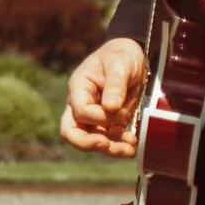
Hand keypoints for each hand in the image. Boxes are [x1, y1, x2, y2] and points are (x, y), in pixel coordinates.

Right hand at [61, 38, 148, 155]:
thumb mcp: (120, 63)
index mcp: (79, 87)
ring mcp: (94, 116)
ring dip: (109, 149)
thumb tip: (110, 108)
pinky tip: (132, 143)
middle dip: (87, 143)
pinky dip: (120, 146)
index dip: (97, 117)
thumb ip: (115, 84)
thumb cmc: (122, 55)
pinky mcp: (108, 123)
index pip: (80, 111)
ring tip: (129, 149)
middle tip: (105, 144)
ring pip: (91, 141)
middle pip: (71, 132)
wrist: (133, 57)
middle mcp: (81, 104)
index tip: (116, 111)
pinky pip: (109, 140)